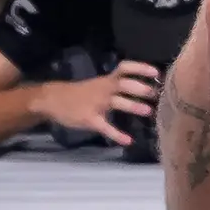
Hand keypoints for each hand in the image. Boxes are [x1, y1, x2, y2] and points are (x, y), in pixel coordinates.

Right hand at [36, 61, 159, 147]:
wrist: (53, 99)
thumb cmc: (81, 92)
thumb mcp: (99, 84)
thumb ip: (117, 85)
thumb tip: (143, 88)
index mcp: (107, 80)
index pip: (125, 68)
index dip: (141, 68)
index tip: (156, 73)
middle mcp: (104, 89)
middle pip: (125, 84)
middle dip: (141, 88)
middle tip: (156, 94)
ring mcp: (97, 104)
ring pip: (117, 103)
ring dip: (134, 106)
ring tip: (148, 112)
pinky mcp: (89, 119)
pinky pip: (105, 127)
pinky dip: (117, 134)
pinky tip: (128, 140)